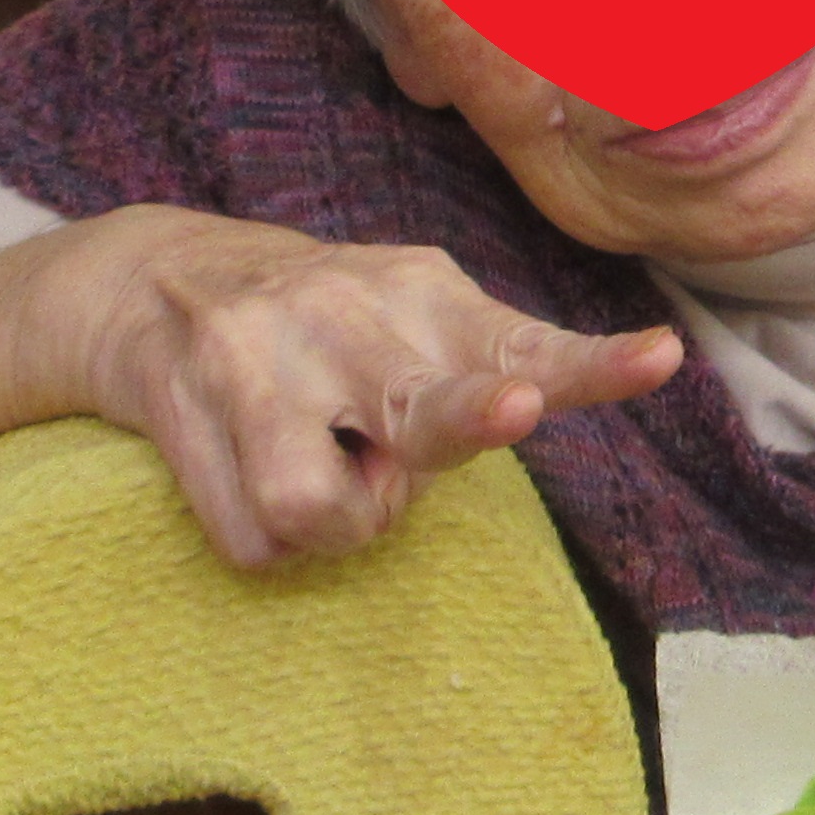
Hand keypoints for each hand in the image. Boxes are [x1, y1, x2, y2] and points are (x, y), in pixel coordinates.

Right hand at [56, 210, 683, 570]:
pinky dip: (263, 537)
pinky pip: (256, 538)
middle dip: (470, 423)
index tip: (661, 356)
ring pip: (324, 511)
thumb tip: (508, 411)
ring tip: (313, 469)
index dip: (594, 366)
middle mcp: (349, 310)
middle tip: (509, 409)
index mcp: (428, 294)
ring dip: (331, 525)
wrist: (154, 276)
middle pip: (426, 416)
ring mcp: (261, 350)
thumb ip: (475, 372)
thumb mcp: (411, 326)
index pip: (531, 344)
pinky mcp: (182, 392)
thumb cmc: (322, 333)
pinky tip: (243, 470)